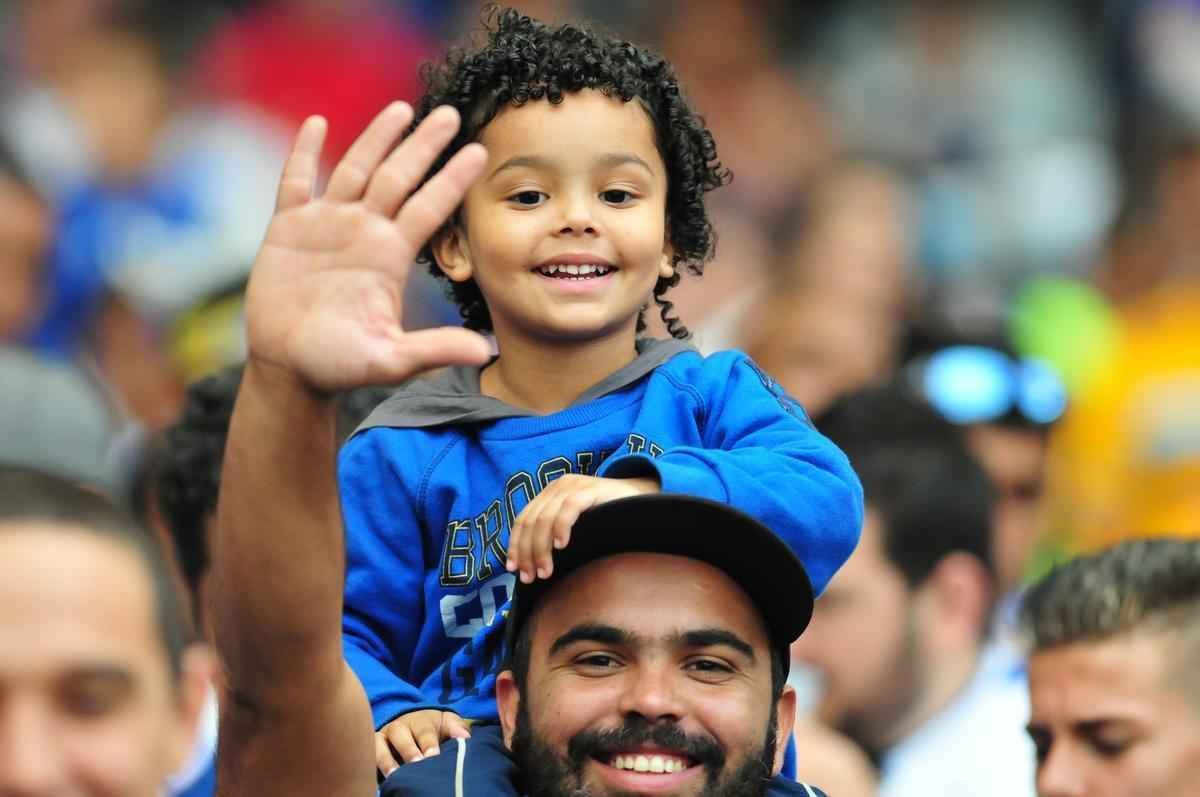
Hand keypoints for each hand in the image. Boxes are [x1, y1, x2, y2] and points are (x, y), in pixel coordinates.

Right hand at [245, 102, 491, 394]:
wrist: (291, 369)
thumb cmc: (341, 366)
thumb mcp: (390, 359)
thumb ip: (434, 349)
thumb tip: (487, 351)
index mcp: (391, 256)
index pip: (429, 208)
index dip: (452, 179)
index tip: (480, 151)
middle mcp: (365, 232)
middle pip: (399, 177)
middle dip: (423, 145)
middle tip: (449, 112)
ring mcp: (327, 226)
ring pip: (355, 169)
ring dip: (376, 138)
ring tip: (400, 108)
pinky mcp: (288, 229)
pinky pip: (296, 182)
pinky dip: (304, 153)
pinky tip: (317, 123)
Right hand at [375, 709, 471, 775]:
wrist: (409, 724)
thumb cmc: (433, 728)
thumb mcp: (447, 723)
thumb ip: (456, 728)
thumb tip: (465, 738)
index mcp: (420, 721)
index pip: (424, 731)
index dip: (429, 744)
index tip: (433, 756)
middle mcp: (398, 727)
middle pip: (401, 737)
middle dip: (408, 751)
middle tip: (416, 765)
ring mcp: (382, 738)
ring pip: (379, 746)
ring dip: (385, 760)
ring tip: (394, 776)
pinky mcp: (370, 750)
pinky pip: (367, 757)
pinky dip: (369, 766)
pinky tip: (377, 779)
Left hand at [507, 475, 659, 582]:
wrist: (641, 499)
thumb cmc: (607, 519)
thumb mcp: (575, 526)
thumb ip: (554, 536)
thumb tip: (531, 566)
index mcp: (549, 494)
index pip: (523, 520)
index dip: (515, 545)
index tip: (513, 569)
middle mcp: (558, 487)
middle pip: (531, 522)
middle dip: (527, 552)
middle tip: (531, 577)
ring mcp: (574, 486)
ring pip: (545, 518)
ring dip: (541, 549)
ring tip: (546, 571)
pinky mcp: (590, 489)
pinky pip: (569, 508)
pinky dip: (561, 528)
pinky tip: (562, 546)